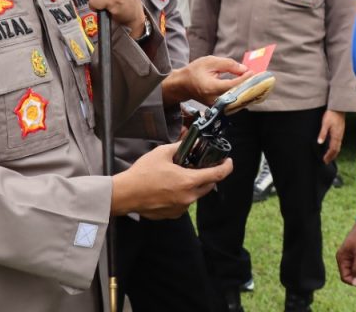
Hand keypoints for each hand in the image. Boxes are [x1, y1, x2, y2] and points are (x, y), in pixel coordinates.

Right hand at [112, 142, 231, 219]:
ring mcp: (181, 208)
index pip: (217, 175)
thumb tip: (188, 141)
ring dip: (194, 185)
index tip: (229, 161)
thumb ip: (179, 147)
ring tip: (180, 176)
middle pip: (208, 186)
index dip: (227, 167)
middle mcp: (188, 197)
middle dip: (208, 175)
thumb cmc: (142, 174)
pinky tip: (170, 187)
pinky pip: (185, 203)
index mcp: (188, 181)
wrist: (126, 194)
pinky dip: (183, 195)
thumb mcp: (162, 153)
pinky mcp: (173, 215)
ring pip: (196, 195)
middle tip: (201, 165)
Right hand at [161, 56, 249, 106]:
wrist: (183, 85)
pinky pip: (233, 102)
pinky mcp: (219, 108)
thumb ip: (228, 64)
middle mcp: (214, 100)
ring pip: (237, 100)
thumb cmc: (195, 71)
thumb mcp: (210, 62)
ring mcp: (217, 106)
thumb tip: (244, 69)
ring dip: (247, 90)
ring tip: (254, 81)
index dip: (244, 79)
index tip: (253, 72)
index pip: (232, 85)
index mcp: (211, 88)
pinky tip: (246, 87)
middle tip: (258, 77)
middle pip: (237, 94)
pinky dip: (241, 94)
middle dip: (249, 86)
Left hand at [318, 109, 344, 162]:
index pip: (333, 149)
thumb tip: (319, 142)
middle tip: (326, 161)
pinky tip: (333, 147)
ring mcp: (341, 134)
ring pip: (338, 146)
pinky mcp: (340, 131)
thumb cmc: (331, 115)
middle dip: (332, 156)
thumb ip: (322, 133)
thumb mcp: (325, 123)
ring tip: (329, 157)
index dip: (329, 155)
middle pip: (336, 149)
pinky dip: (336, 148)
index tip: (324, 160)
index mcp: (336, 135)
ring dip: (334, 153)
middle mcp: (339, 136)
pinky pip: (339, 142)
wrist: (338, 108)